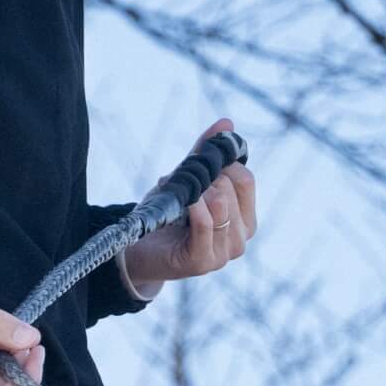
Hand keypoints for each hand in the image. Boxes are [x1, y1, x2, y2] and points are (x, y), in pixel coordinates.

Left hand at [122, 117, 256, 296]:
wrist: (138, 248)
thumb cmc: (167, 216)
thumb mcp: (187, 179)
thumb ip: (205, 154)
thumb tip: (226, 123)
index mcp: (243, 219)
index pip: (246, 180)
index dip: (224, 165)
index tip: (202, 167)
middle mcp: (240, 238)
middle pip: (233, 188)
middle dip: (206, 178)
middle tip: (186, 187)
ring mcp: (223, 253)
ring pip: (222, 204)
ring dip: (195, 192)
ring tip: (179, 199)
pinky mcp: (203, 262)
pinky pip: (206, 222)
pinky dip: (193, 206)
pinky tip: (183, 202)